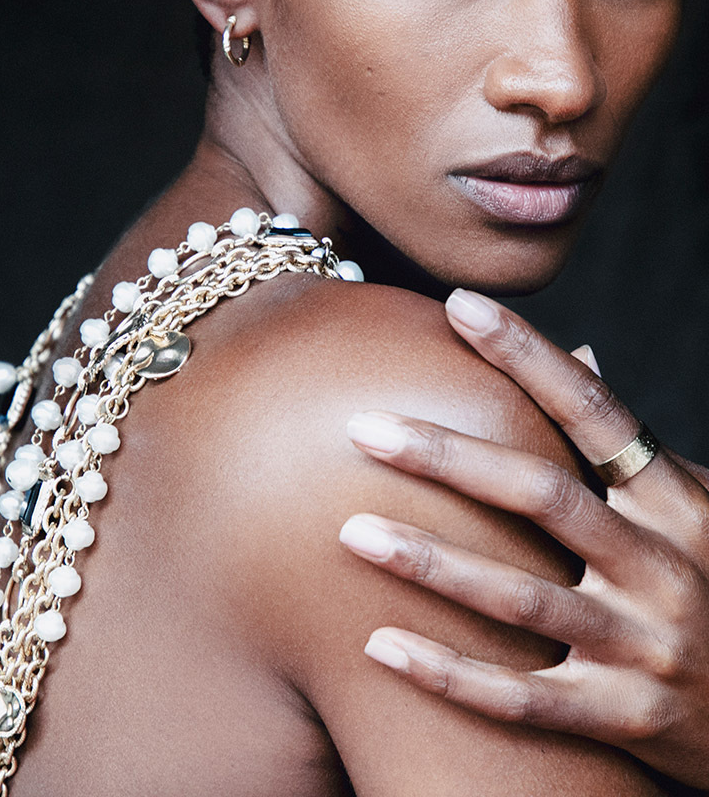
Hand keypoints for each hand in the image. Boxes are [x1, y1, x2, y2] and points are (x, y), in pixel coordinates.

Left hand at [341, 289, 708, 790]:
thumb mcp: (692, 505)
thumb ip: (630, 443)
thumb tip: (581, 354)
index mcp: (677, 500)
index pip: (593, 409)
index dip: (527, 354)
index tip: (460, 305)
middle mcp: (663, 564)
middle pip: (542, 494)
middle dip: (447, 457)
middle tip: (362, 426)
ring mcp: (645, 646)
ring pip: (522, 597)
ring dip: (431, 562)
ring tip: (349, 531)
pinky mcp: (624, 718)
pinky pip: (523, 699)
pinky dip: (449, 673)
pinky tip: (380, 645)